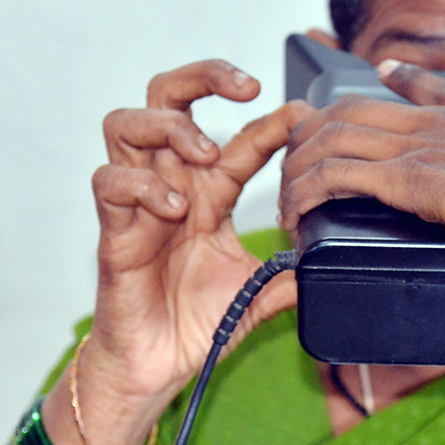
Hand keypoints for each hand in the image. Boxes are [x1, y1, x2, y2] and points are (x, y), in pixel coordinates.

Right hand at [84, 60, 312, 437]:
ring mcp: (139, 205)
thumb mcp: (259, 293)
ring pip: (127, 124)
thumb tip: (334, 265)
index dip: (270, 121)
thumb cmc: (198, 325)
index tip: (302, 116)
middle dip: (204, 77)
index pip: (239, 138)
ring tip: (208, 156)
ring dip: (171, 127)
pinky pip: (109, 182)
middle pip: (168, 97)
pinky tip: (177, 209)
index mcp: (210, 195)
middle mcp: (172, 186)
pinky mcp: (113, 231)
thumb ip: (293, 274)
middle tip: (246, 89)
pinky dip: (143, 184)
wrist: (159, 367)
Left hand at [280, 60, 444, 240]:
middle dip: (320, 131)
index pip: (431, 88)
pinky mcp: (411, 178)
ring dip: (305, 166)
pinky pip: (341, 177)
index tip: (385, 74)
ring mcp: (426, 145)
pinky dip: (311, 191)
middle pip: (361, 112)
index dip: (401, 82)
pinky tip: (298, 207)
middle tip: (299, 146)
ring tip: (287, 191)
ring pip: (339, 141)